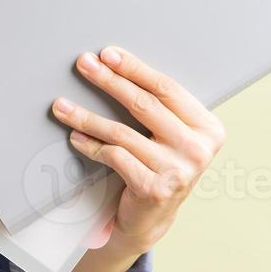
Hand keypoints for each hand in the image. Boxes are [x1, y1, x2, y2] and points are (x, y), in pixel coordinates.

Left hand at [52, 46, 224, 252]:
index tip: (107, 54)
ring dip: (86, 117)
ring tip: (61, 106)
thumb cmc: (158, 166)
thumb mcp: (169, 135)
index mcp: (209, 128)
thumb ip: (159, 107)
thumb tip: (113, 64)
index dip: (134, 68)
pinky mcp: (154, 188)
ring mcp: (178, 171)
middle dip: (108, 81)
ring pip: (122, 132)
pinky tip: (75, 138)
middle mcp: (199, 149)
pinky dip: (90, 146)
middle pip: (144, 104)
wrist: (152, 218)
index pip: (167, 88)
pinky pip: (113, 157)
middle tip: (83, 64)